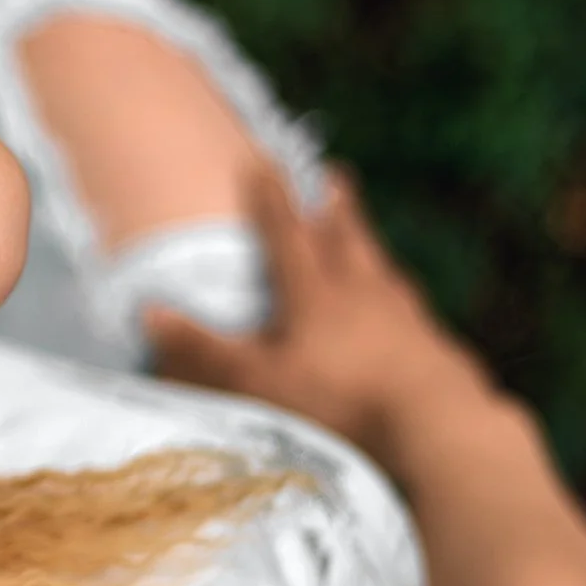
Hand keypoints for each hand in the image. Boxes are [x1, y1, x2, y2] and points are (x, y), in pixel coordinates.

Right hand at [145, 163, 491, 466]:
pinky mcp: (436, 348)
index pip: (286, 233)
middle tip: (335, 176)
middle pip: (347, 238)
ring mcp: (407, 318)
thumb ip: (206, 351)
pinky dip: (401, 300)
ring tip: (367, 243)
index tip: (261, 161)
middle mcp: (365, 293)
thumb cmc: (341, 402)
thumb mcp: (260, 382)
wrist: (438, 424)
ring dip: (370, 249)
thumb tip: (147, 312)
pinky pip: (412, 312)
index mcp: (317, 294)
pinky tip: (406, 316)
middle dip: (335, 207)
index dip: (271, 197)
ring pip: (383, 271)